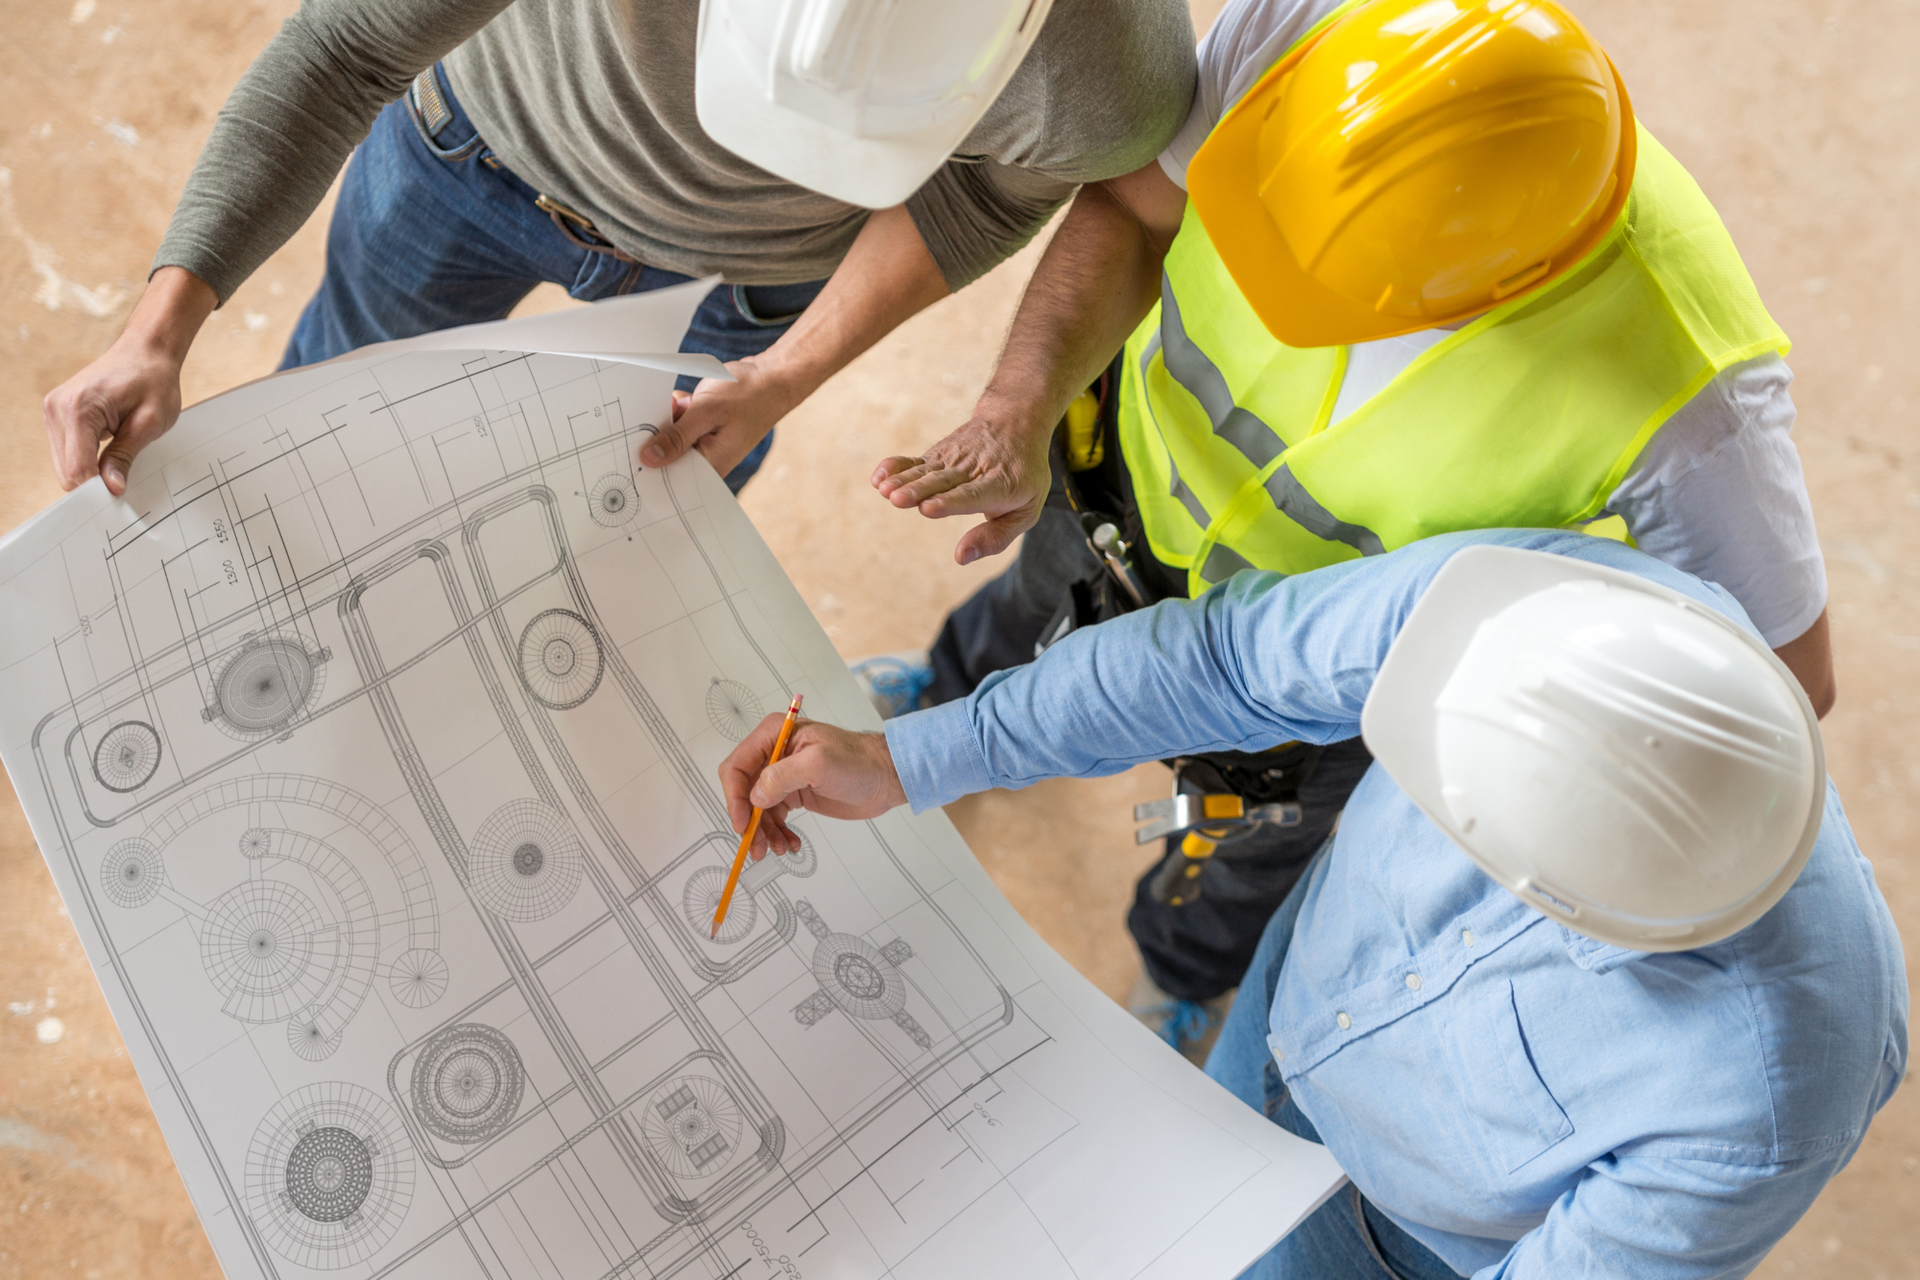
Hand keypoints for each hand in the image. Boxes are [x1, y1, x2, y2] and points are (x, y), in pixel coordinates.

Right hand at [42, 266, 216, 494]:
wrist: (147, 350)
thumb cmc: (153, 379)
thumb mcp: (149, 423)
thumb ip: (125, 456)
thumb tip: (111, 488)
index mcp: (78, 409)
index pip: (77, 469)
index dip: (98, 489)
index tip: (121, 496)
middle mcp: (57, 409)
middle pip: (66, 471)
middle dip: (93, 482)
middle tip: (124, 481)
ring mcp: (53, 410)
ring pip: (64, 464)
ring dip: (90, 469)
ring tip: (119, 457)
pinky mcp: (57, 413)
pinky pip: (66, 451)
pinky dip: (85, 458)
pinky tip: (108, 450)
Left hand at [637, 355, 796, 479]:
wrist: (772, 378)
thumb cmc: (748, 396)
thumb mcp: (707, 412)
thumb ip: (677, 436)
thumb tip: (649, 458)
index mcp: (710, 467)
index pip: (670, 479)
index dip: (648, 467)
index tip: (628, 453)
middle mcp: (706, 460)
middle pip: (666, 457)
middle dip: (658, 435)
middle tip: (665, 415)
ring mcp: (703, 444)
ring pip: (669, 436)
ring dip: (669, 418)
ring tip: (686, 403)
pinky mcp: (702, 429)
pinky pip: (678, 423)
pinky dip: (677, 409)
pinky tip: (688, 399)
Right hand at [718, 715, 906, 857]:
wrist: (884, 778)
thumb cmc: (858, 762)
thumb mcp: (819, 764)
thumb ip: (782, 776)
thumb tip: (755, 797)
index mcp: (774, 735)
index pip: (737, 767)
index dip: (734, 797)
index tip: (743, 824)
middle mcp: (773, 753)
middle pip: (743, 791)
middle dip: (748, 821)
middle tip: (758, 847)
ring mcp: (783, 775)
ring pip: (757, 810)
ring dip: (764, 833)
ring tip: (779, 849)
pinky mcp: (794, 794)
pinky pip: (774, 817)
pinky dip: (778, 834)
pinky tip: (791, 844)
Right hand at [872, 399, 1054, 564]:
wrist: (1017, 423)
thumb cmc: (1023, 477)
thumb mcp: (1026, 511)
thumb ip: (996, 538)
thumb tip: (961, 558)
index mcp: (1002, 484)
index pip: (973, 494)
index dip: (950, 502)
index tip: (928, 509)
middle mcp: (974, 469)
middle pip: (944, 481)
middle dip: (920, 490)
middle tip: (898, 499)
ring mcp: (953, 458)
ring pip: (926, 470)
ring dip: (903, 480)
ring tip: (884, 491)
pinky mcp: (938, 454)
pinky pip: (915, 460)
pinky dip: (896, 466)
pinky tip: (878, 477)